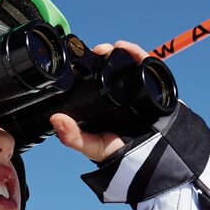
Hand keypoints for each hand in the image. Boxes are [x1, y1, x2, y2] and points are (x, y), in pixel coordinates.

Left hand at [48, 40, 151, 163]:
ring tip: (108, 50)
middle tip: (97, 51)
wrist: (154, 160)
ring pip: (125, 62)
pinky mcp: (151, 86)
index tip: (78, 58)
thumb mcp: (93, 146)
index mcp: (99, 102)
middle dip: (101, 53)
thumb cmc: (121, 154)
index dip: (84, 65)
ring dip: (117, 51)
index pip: (90, 77)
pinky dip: (137, 54)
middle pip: (108, 65)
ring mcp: (134, 88)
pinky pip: (146, 65)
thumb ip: (73, 137)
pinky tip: (126, 49)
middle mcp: (116, 93)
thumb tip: (55, 120)